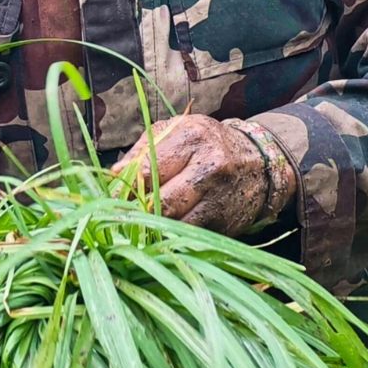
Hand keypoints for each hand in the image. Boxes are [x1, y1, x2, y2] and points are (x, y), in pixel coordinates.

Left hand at [111, 115, 293, 236]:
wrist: (259, 163)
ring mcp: (219, 197)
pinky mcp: (224, 222)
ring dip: (149, 227)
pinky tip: (157, 232)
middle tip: (116, 216)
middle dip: (135, 210)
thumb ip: (143, 150)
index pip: (149, 167)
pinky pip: (187, 234)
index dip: (124, 186)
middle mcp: (210, 165)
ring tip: (133, 225)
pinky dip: (168, 235)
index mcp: (192, 137)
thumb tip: (112, 175)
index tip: (108, 197)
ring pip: (173, 222)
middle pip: (161, 200)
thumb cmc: (207, 144)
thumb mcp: (177, 133)